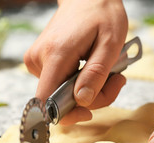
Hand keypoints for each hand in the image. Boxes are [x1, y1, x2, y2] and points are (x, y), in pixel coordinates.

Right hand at [24, 0, 127, 124]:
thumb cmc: (102, 16)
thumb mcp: (110, 45)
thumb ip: (96, 74)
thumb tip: (82, 101)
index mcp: (55, 54)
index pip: (47, 101)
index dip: (67, 114)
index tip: (89, 112)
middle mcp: (39, 59)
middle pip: (60, 100)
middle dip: (92, 98)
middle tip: (116, 81)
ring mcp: (36, 60)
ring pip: (63, 94)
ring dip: (89, 90)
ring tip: (107, 71)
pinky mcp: (41, 62)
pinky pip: (60, 84)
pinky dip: (81, 83)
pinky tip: (93, 69)